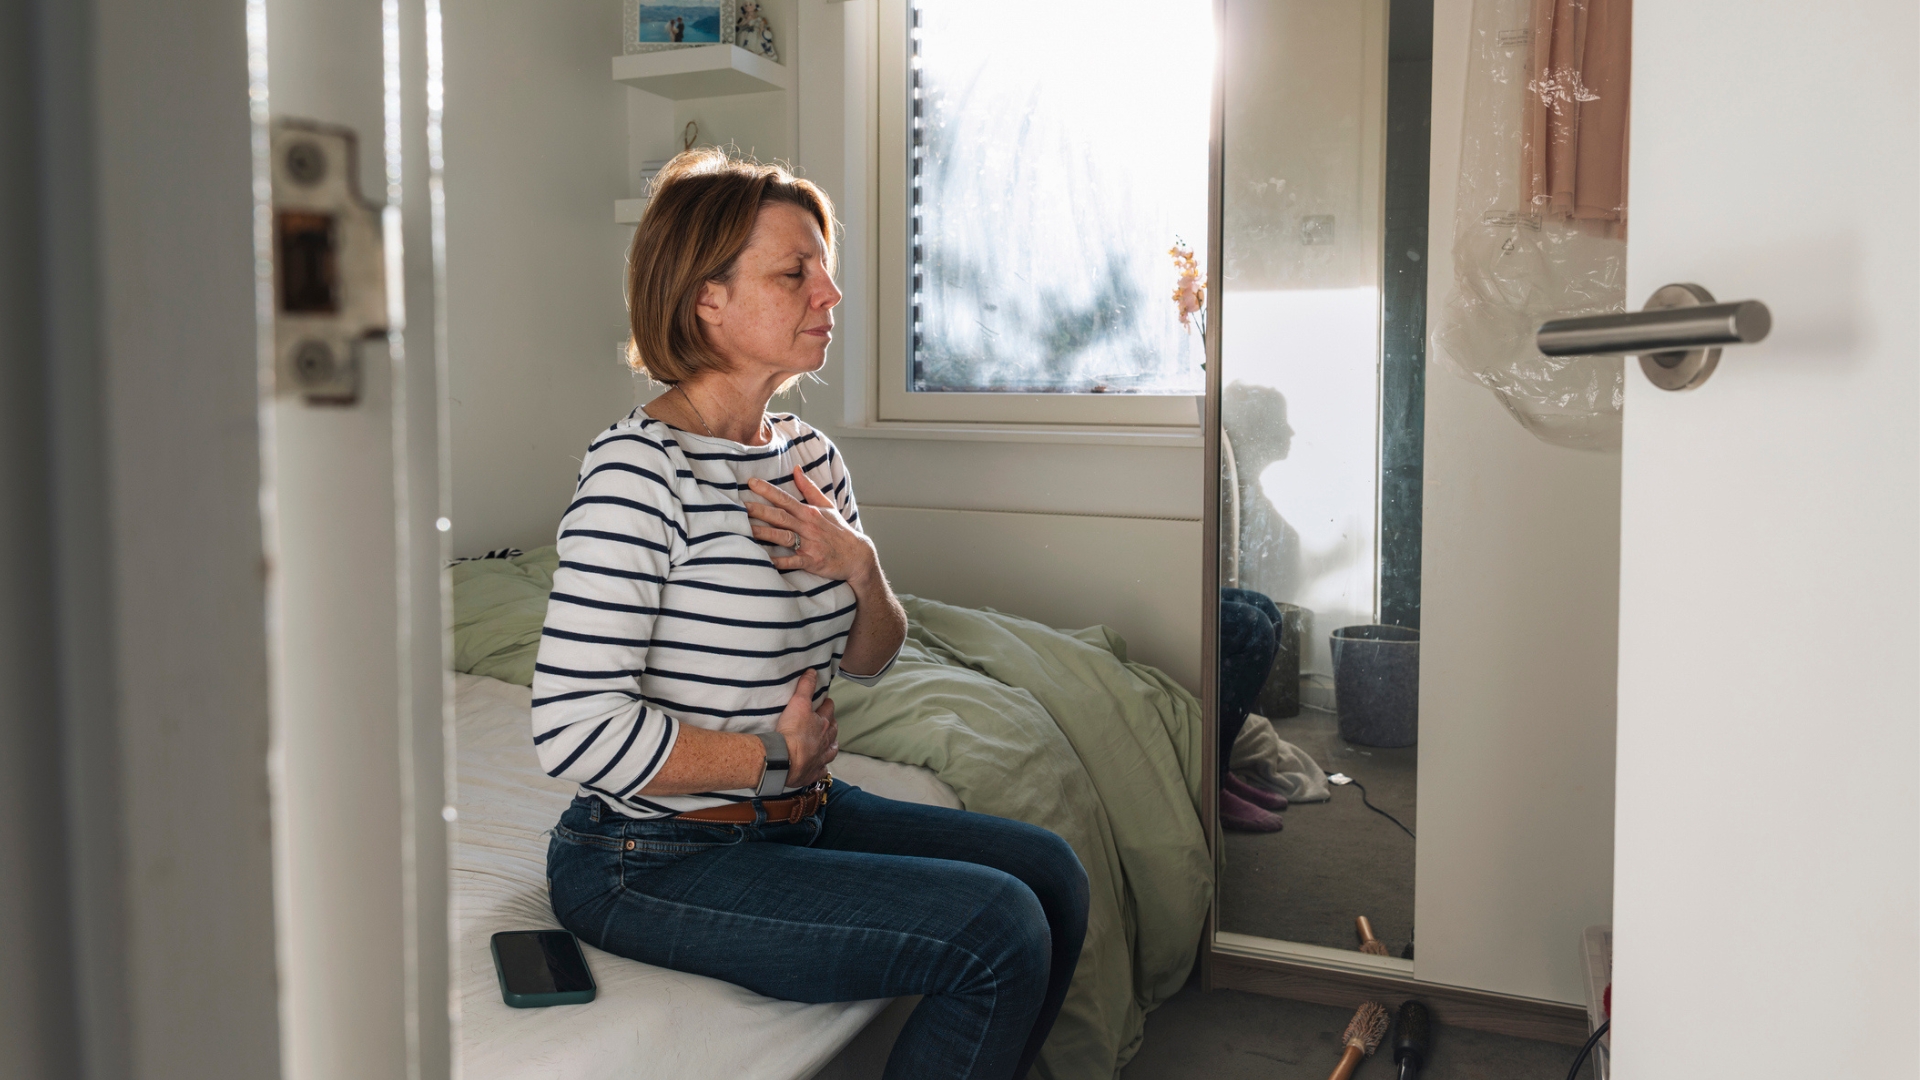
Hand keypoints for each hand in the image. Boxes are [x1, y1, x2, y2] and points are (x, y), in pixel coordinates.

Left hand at [746, 469, 877, 585]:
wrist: (857, 555)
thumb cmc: (839, 530)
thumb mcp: (827, 506)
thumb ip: (809, 488)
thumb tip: (796, 469)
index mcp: (809, 512)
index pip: (785, 498)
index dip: (767, 490)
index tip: (751, 482)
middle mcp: (808, 526)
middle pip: (780, 516)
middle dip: (759, 510)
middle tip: (740, 506)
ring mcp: (809, 544)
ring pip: (783, 537)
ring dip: (764, 533)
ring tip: (745, 530)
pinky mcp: (811, 561)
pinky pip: (792, 562)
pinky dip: (779, 562)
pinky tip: (764, 560)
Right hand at [772, 668, 837, 786]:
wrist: (785, 760)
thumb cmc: (792, 731)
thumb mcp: (798, 703)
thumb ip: (805, 687)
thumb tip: (813, 671)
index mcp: (823, 724)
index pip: (829, 710)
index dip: (827, 705)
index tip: (825, 702)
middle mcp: (825, 741)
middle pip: (833, 730)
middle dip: (831, 724)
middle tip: (827, 720)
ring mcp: (821, 758)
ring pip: (831, 750)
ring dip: (832, 745)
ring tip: (831, 743)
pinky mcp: (813, 773)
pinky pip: (821, 770)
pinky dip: (822, 767)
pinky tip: (822, 767)